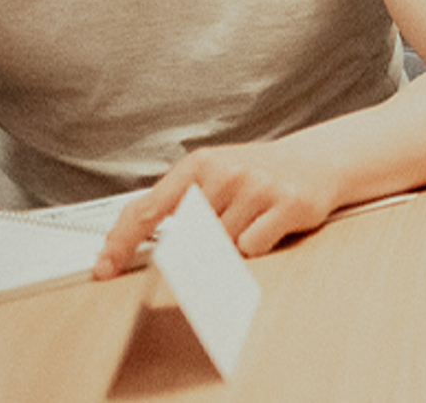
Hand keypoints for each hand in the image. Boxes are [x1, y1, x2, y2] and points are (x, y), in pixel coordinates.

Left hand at [95, 137, 341, 276]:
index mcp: (202, 163)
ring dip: (231, 245)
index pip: (148, 207)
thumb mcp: (214, 176)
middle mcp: (229, 170)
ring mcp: (260, 186)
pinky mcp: (289, 203)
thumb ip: (178, 204)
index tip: (105, 266)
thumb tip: (133, 245)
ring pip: (221, 245)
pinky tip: (269, 226)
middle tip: (213, 238)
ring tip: (251, 221)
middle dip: (193, 249)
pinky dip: (257, 246)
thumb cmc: (259, 174)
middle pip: (187, 236)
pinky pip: (252, 247)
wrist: (320, 160)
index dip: (122, 241)